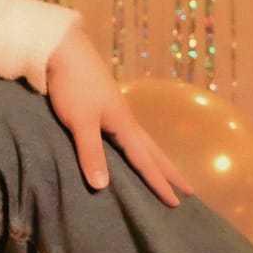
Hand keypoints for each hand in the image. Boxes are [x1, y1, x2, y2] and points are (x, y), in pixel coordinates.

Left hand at [40, 23, 195, 207]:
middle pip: (153, 150)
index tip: (175, 203)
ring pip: (143, 140)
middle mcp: (126, 118)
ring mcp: (116, 110)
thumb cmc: (72, 86)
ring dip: (157, 158)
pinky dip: (138, 146)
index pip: (144, 160)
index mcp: (124, 125)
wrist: (62, 49)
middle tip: (189, 190)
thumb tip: (103, 187)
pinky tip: (131, 145)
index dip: (158, 183)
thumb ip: (91, 153)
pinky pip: (128, 133)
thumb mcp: (80, 122)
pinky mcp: (104, 104)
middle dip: (169, 171)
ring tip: (167, 171)